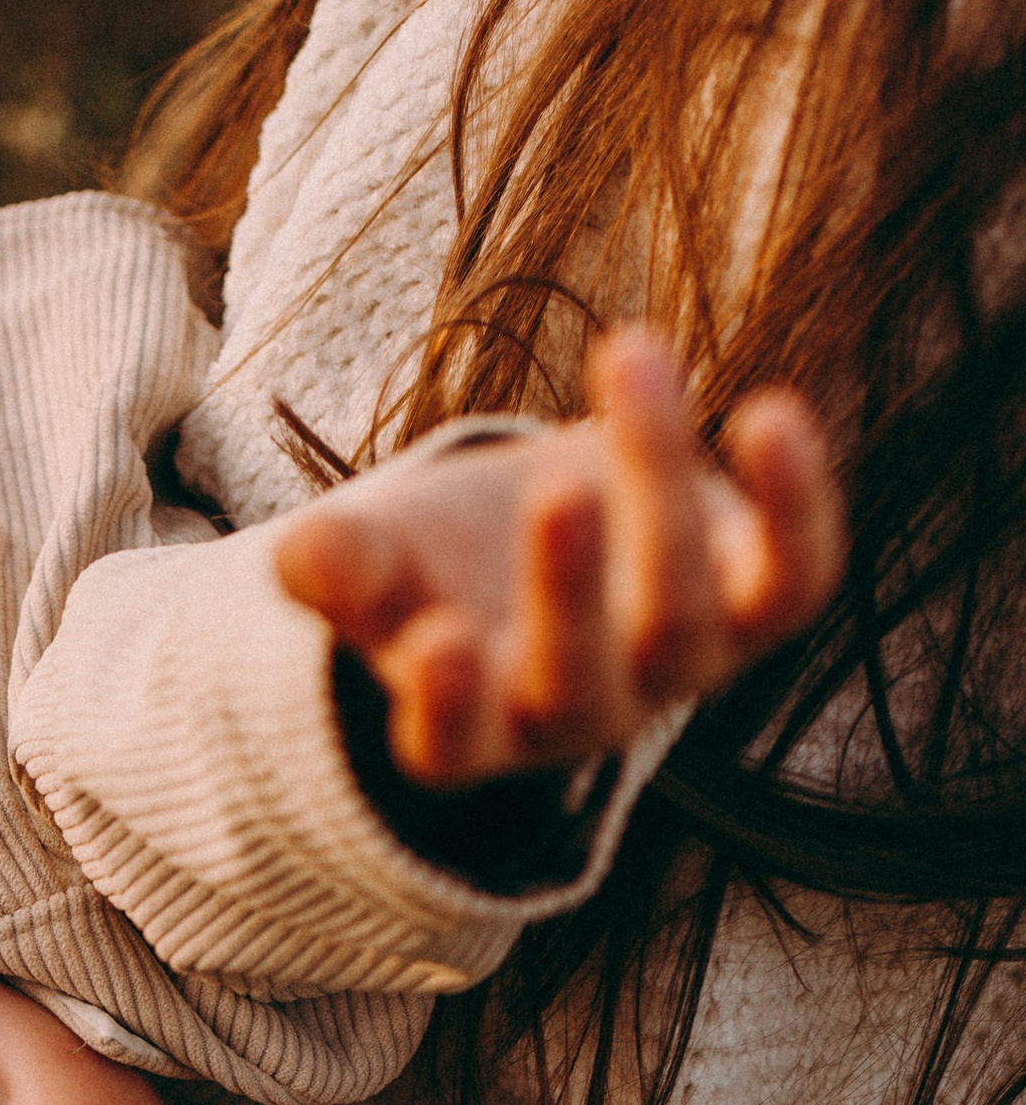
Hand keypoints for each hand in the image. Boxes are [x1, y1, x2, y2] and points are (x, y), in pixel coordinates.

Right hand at [272, 328, 845, 786]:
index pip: (454, 746)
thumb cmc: (441, 556)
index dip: (448, 707)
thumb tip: (307, 555)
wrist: (552, 533)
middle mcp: (576, 715)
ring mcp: (674, 669)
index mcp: (467, 727)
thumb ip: (336, 563)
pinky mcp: (758, 605)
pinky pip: (797, 578)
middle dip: (569, 591)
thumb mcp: (376, 555)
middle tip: (555, 488)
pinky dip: (795, 504)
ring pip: (685, 617)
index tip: (433, 643)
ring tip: (629, 358)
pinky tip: (769, 412)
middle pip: (576, 682)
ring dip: (664, 489)